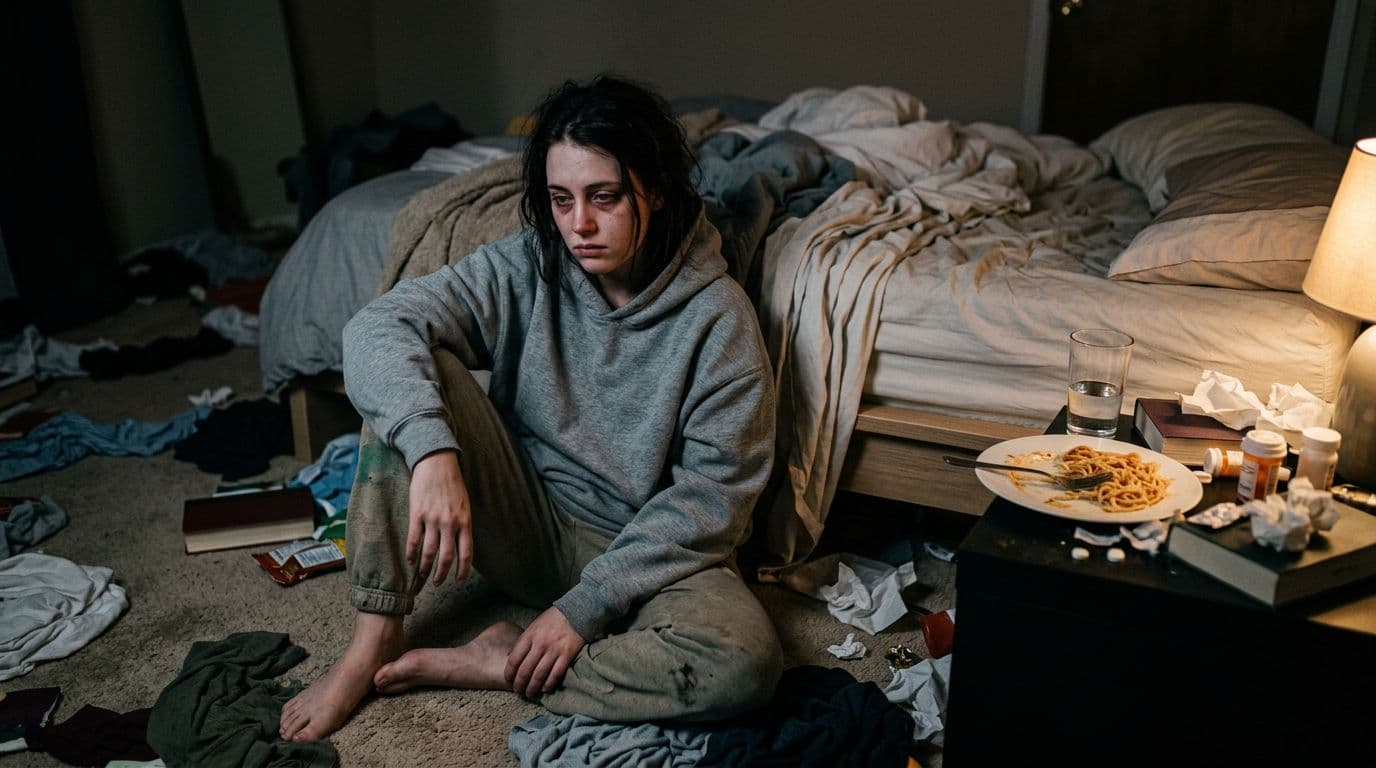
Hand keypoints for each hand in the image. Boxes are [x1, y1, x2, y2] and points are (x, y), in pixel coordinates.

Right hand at [407, 450, 472, 586]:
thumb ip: (463, 524)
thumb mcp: (465, 504)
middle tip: (437, 584)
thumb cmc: (453, 483)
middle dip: (441, 575)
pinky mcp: (417, 514)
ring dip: (424, 568)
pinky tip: (410, 560)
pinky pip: (414, 539)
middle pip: (446, 557)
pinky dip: (411, 553)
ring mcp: (433, 519)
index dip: (463, 570)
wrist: (436, 462)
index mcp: (465, 521)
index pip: (467, 553)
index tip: (459, 581)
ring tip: (421, 576)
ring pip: (429, 552)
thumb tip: (460, 545)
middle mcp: (450, 523)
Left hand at [505, 607, 585, 696]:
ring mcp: (554, 650)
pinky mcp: (567, 654)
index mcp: (529, 635)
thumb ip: (523, 641)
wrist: (577, 611)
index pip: (514, 659)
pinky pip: (556, 673)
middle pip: (526, 670)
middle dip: (520, 684)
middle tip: (518, 691)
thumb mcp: (534, 626)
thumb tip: (510, 657)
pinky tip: (545, 689)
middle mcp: (540, 644)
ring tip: (530, 693)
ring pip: (539, 674)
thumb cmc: (552, 619)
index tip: (508, 680)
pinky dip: (549, 684)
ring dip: (533, 687)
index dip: (509, 673)